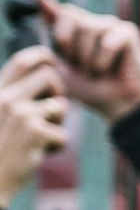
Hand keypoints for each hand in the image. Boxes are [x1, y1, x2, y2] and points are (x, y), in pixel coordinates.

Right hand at [0, 46, 69, 203]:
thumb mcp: (2, 115)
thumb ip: (17, 96)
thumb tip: (48, 73)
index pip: (22, 61)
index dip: (43, 55)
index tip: (53, 62)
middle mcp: (5, 99)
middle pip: (50, 76)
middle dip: (58, 94)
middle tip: (50, 115)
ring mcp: (19, 114)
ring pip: (61, 106)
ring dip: (58, 125)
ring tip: (39, 139)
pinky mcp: (34, 132)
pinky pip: (63, 134)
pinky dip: (56, 147)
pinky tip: (38, 153)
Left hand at [22, 0, 139, 123]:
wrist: (117, 103)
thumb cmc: (90, 88)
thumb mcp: (61, 70)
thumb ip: (49, 50)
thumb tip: (42, 23)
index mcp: (73, 32)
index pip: (54, 11)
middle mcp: (91, 24)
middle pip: (68, 14)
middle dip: (66, 41)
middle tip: (78, 64)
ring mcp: (110, 25)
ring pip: (87, 28)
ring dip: (87, 56)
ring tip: (95, 70)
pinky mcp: (128, 32)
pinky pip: (107, 41)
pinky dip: (104, 60)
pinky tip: (110, 69)